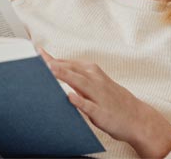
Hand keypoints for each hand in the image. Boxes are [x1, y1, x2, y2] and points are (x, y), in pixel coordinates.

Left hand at [40, 49, 170, 156]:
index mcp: (91, 71)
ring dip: (64, 75)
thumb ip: (74, 76)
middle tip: (35, 60)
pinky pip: (89, 106)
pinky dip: (80, 101)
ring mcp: (98, 95)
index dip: (49, 58)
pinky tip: (70, 98)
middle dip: (53, 64)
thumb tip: (51, 67)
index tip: (34, 52)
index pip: (66, 63)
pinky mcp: (102, 112)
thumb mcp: (94, 83)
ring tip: (49, 70)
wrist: (137, 118)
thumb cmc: (111, 99)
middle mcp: (94, 80)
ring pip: (79, 83)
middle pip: (71, 69)